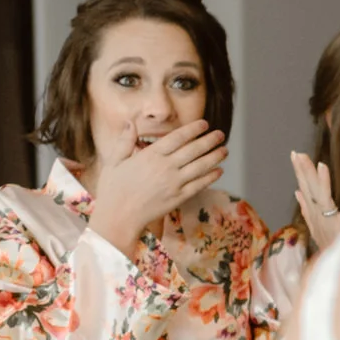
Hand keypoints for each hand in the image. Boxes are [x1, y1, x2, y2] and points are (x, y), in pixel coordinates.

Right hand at [89, 119, 224, 250]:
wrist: (118, 217)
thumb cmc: (113, 189)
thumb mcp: (114, 161)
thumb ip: (124, 141)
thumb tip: (130, 122)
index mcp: (150, 156)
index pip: (177, 137)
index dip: (193, 129)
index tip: (204, 123)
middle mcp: (165, 168)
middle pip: (194, 150)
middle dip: (209, 140)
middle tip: (220, 134)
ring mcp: (174, 183)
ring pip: (201, 166)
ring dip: (215, 157)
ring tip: (225, 150)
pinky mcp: (179, 198)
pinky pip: (199, 185)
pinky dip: (211, 177)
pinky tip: (219, 171)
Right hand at [289, 151, 339, 250]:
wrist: (334, 263)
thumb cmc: (327, 242)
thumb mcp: (313, 224)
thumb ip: (306, 207)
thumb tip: (298, 191)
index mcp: (313, 211)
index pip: (305, 187)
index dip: (300, 171)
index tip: (295, 154)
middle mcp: (319, 215)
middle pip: (311, 189)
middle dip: (305, 172)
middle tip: (299, 154)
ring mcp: (330, 221)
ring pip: (325, 200)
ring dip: (323, 183)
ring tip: (321, 166)